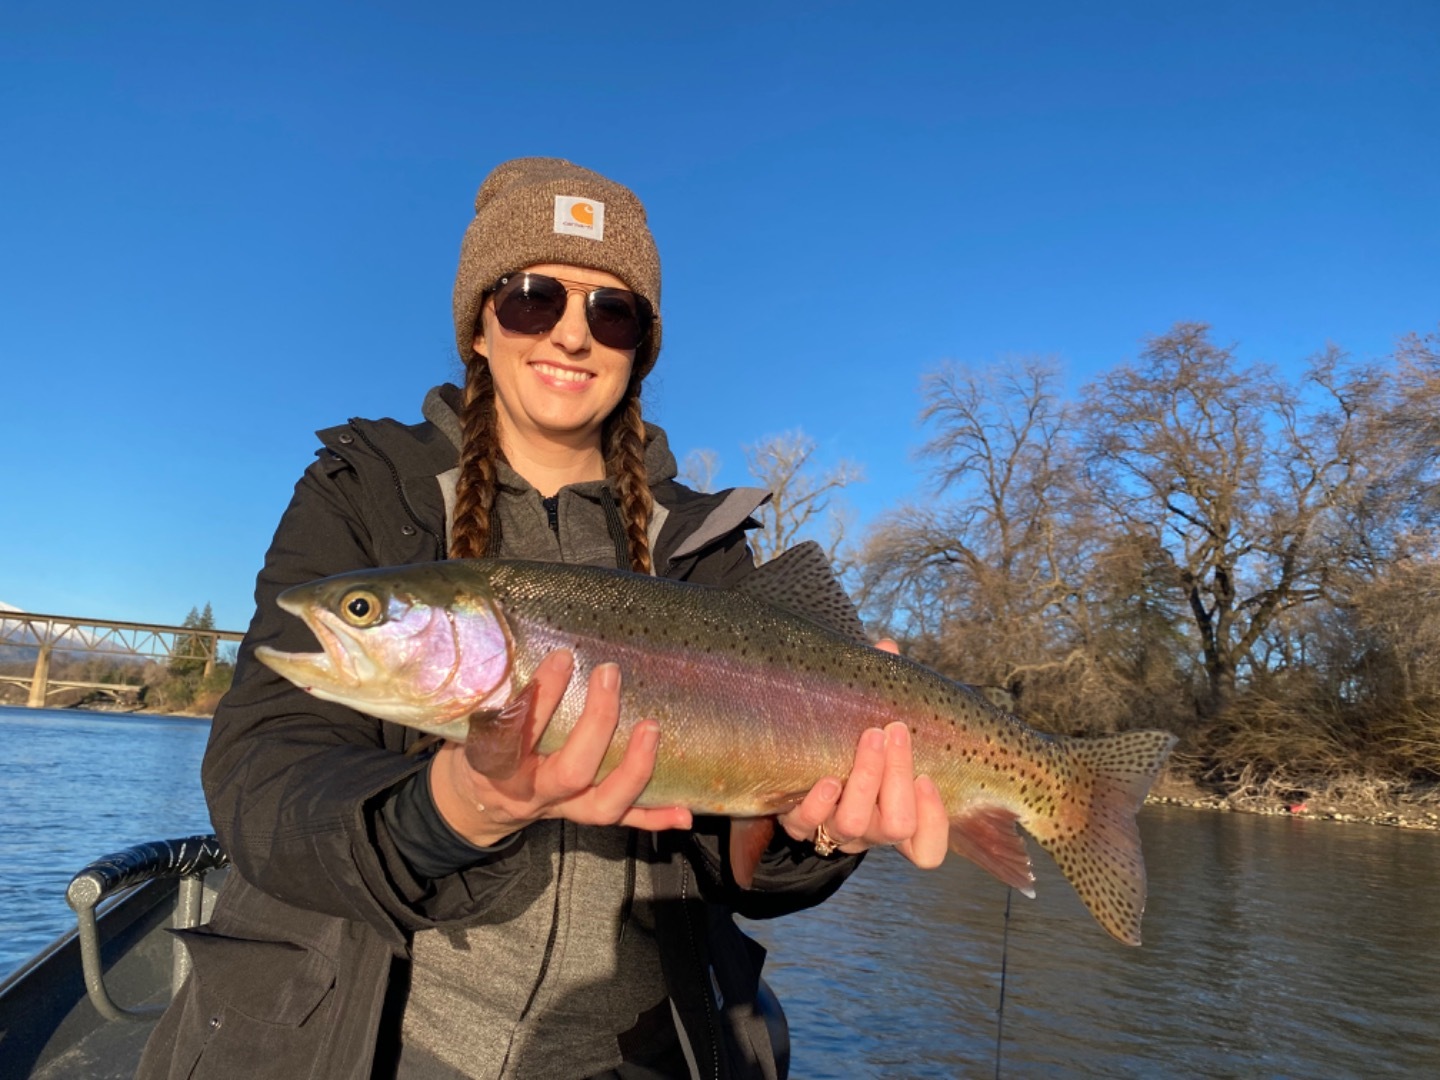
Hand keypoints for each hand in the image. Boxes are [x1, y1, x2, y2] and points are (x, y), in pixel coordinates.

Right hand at [429, 650, 692, 846]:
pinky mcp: (582, 815)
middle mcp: (532, 791)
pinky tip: (684, 811)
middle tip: (609, 674)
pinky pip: (622, 821)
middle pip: (571, 771)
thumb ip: (500, 691)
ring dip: (634, 769)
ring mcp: (562, 808)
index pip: (520, 733)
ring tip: (652, 729)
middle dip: (598, 723)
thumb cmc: (479, 748)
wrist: (474, 803)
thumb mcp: (475, 722)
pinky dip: (653, 816)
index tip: (562, 657)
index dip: (542, 697)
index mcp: (497, 765)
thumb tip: (531, 638)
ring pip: (603, 805)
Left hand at [776, 639, 949, 868]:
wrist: (790, 758)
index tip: (929, 776)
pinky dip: (817, 804)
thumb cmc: (847, 737)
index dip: (934, 821)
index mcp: (898, 814)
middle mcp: (869, 831)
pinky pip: (807, 828)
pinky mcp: (797, 823)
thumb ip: (887, 691)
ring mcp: (833, 830)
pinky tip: (825, 780)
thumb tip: (888, 648)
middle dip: (898, 776)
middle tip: (893, 729)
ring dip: (864, 781)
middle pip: (896, 826)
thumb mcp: (873, 718)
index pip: (928, 848)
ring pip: (855, 826)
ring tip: (867, 737)